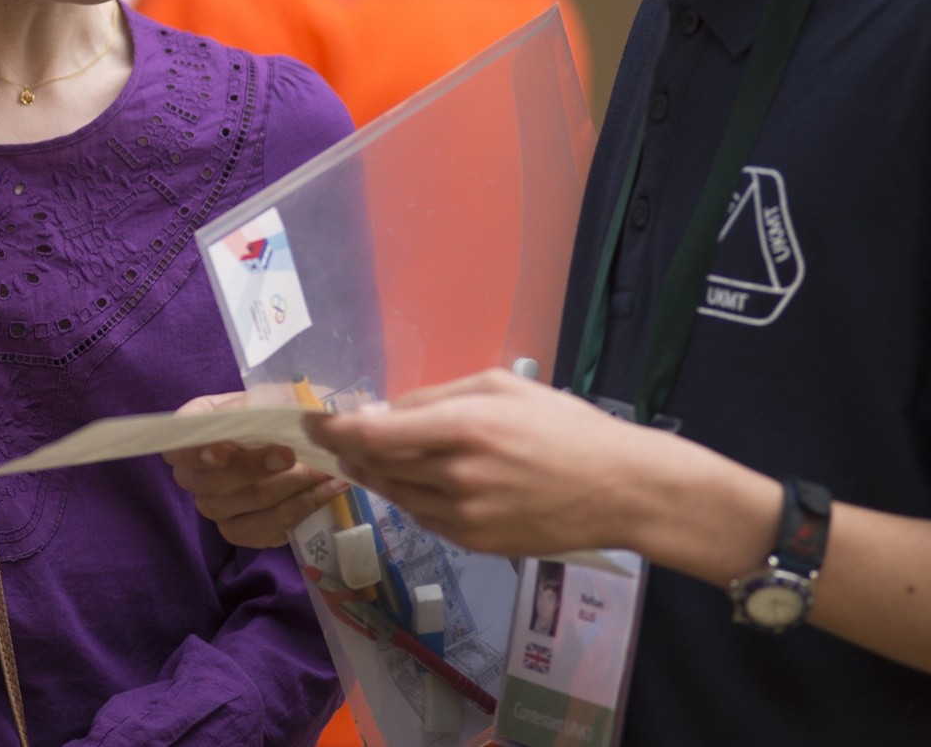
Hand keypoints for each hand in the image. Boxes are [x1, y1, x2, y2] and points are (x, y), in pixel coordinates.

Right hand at [162, 391, 348, 548]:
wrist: (293, 442)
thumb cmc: (273, 411)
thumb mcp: (268, 395)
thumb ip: (263, 403)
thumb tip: (272, 410)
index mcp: (192, 430)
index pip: (178, 446)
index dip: (196, 452)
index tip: (223, 451)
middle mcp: (193, 474)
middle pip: (214, 482)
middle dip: (256, 468)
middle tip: (291, 455)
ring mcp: (214, 506)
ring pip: (249, 503)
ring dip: (292, 487)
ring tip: (325, 470)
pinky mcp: (239, 531)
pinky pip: (268, 529)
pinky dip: (303, 508)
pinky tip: (327, 491)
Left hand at [306, 368, 674, 556]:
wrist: (620, 489)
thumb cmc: (564, 426)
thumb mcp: (500, 386)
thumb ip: (434, 396)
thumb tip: (380, 411)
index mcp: (463, 427)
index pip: (373, 435)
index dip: (332, 431)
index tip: (310, 422)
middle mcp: (456, 475)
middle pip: (377, 468)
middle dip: (350, 453)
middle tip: (336, 438)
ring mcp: (465, 516)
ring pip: (396, 496)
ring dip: (376, 476)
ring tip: (372, 457)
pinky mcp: (474, 543)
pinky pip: (423, 518)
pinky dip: (411, 498)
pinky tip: (420, 481)